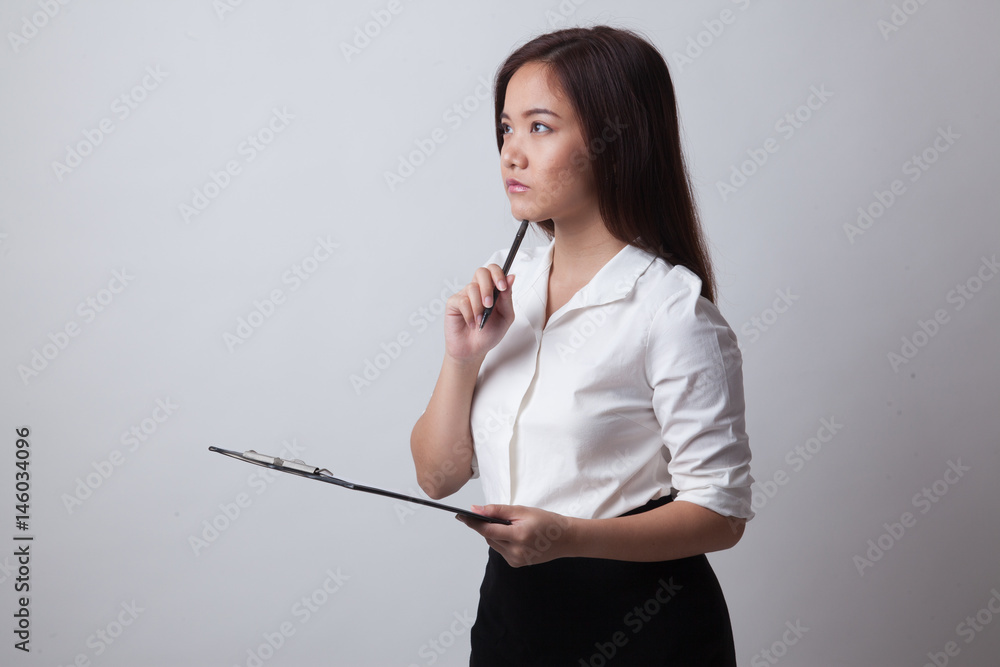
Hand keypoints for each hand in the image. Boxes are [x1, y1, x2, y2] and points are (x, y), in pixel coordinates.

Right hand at [443, 265, 515, 363]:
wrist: (474, 350)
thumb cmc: (489, 334)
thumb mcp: (505, 317)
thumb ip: (507, 298)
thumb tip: (511, 278)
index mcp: (492, 290)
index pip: (494, 270)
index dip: (498, 274)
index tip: (502, 286)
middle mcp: (478, 289)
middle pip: (481, 272)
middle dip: (487, 288)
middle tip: (489, 304)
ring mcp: (465, 295)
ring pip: (472, 288)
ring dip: (479, 307)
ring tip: (481, 321)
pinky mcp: (453, 303)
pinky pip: (462, 301)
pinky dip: (469, 315)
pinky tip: (472, 323)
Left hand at [456, 504, 575, 567]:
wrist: (566, 539)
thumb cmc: (547, 522)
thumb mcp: (523, 511)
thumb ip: (498, 510)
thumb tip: (477, 509)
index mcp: (518, 536)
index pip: (487, 530)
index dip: (472, 522)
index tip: (460, 516)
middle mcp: (516, 552)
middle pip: (489, 537)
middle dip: (487, 525)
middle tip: (492, 515)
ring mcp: (517, 560)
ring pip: (494, 544)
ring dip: (494, 533)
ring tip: (509, 525)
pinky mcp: (517, 564)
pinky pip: (502, 550)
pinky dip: (502, 540)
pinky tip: (514, 535)